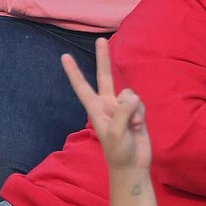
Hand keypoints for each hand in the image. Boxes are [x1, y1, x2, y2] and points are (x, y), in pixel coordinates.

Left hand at [62, 38, 149, 172]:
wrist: (133, 165)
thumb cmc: (118, 151)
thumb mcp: (115, 131)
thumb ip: (122, 110)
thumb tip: (132, 95)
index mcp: (95, 109)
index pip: (82, 87)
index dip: (74, 72)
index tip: (65, 57)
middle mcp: (107, 104)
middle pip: (105, 77)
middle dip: (103, 59)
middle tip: (101, 40)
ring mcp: (122, 108)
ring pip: (129, 94)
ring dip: (133, 108)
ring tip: (132, 125)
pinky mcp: (136, 112)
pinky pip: (140, 103)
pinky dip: (141, 113)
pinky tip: (138, 126)